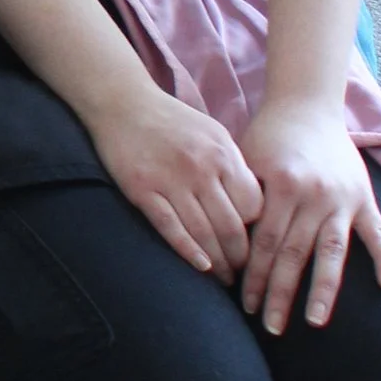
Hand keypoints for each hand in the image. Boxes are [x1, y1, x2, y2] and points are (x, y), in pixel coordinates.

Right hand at [90, 80, 262, 276]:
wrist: (123, 102)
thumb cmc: (172, 121)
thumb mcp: (213, 133)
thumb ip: (233, 166)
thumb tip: (255, 207)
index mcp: (223, 153)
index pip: (254, 206)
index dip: (257, 231)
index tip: (256, 246)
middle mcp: (201, 167)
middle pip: (231, 225)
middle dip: (241, 257)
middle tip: (243, 273)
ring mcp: (170, 180)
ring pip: (203, 233)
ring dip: (219, 262)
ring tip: (225, 278)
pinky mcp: (142, 190)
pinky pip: (171, 228)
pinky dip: (189, 251)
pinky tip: (202, 266)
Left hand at [238, 98, 380, 335]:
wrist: (307, 105)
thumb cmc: (268, 136)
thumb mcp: (246, 159)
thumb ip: (242, 200)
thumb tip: (227, 250)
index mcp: (283, 185)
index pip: (266, 243)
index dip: (254, 276)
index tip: (244, 305)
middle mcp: (315, 195)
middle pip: (295, 254)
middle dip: (281, 293)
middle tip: (270, 326)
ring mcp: (343, 198)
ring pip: (333, 253)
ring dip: (324, 290)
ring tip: (315, 321)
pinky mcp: (364, 197)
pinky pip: (378, 233)